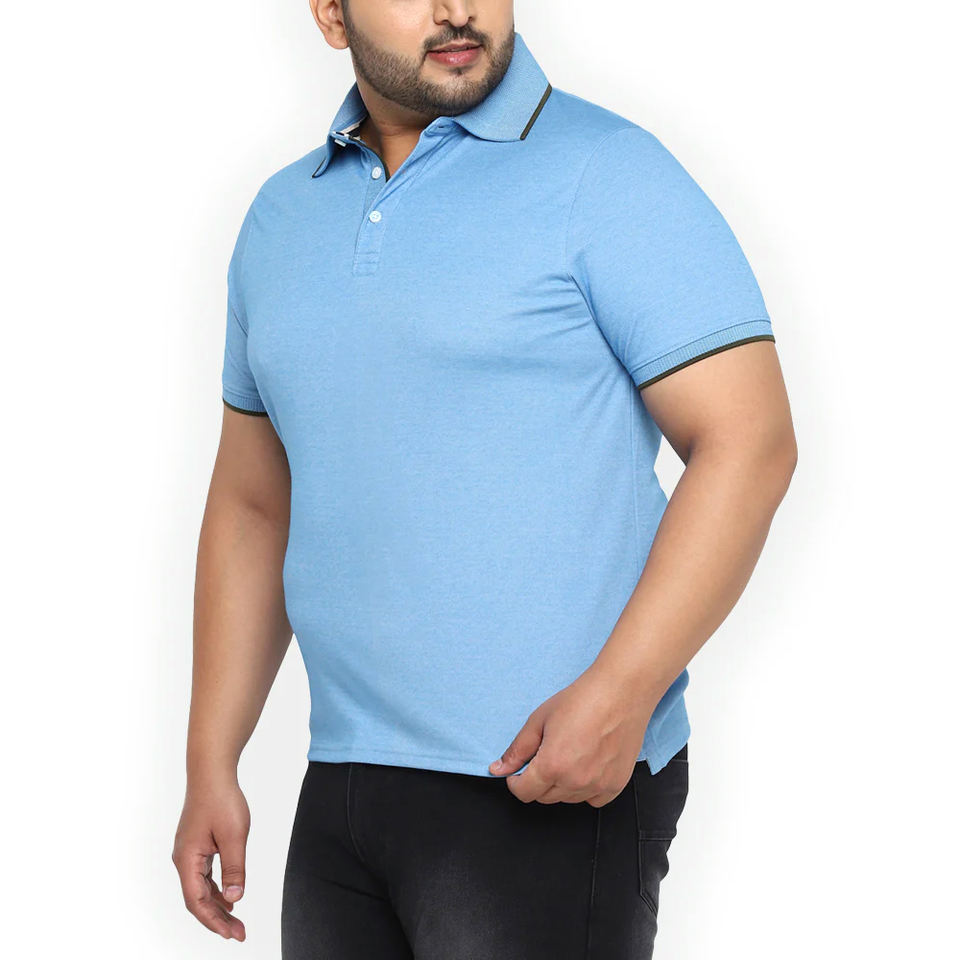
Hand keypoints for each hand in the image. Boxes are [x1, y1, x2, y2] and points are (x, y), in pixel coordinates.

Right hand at [172, 775, 249, 940]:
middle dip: (217, 919)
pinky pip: (203, 876)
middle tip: (239, 934)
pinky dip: (216, 889)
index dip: (214, 921)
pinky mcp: (196, 845)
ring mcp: (188, 852)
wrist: (211, 773)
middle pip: (198, 899)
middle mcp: (183, 859)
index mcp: (187, 860)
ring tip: (235, 921)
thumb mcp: (234, 836)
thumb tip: (236, 899)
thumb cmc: (221, 800)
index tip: (232, 935)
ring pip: (200, 888)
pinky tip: (229, 897)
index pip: (197, 901)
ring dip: (217, 905)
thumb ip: (234, 869)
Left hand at [488, 662, 655, 805]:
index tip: (519, 771)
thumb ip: (517, 749)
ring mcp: (598, 785)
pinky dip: (586, 789)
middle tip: (547, 754)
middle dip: (538, 781)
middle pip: (544, 797)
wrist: (620, 692)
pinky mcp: (616, 784)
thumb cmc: (581, 700)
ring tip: (570, 753)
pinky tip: (587, 765)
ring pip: (568, 798)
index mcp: (552, 765)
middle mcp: (575, 781)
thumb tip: (498, 769)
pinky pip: (593, 799)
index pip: (524, 793)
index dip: (516, 782)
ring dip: (562, 784)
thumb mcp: (539, 719)